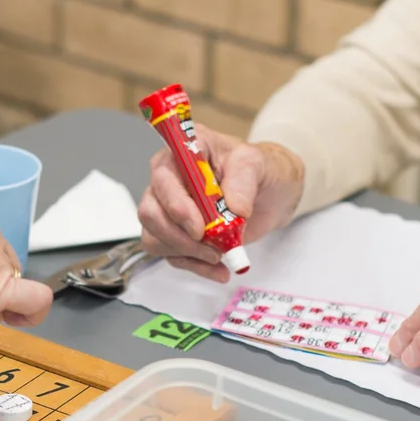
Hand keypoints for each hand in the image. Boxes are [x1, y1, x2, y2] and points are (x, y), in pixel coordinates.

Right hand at [137, 125, 304, 282]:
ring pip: (155, 238)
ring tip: (219, 255)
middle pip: (151, 213)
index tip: (199, 228)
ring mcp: (168, 209)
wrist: (269, 193)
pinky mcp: (177, 233)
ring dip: (187, 253)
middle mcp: (169, 180)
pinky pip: (172, 256)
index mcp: (182, 153)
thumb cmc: (257, 170)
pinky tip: (218, 267)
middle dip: (179, 237)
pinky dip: (196, 266)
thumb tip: (234, 208)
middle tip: (211, 247)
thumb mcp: (255, 164)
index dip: (176, 206)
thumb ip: (243, 181)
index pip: (163, 179)